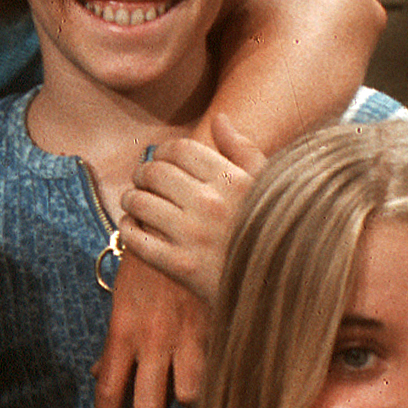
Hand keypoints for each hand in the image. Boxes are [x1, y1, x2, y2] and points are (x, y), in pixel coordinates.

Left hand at [91, 261, 209, 407]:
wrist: (175, 224)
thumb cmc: (145, 265)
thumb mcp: (120, 303)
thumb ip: (113, 344)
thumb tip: (96, 374)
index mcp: (122, 333)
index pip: (107, 393)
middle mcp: (152, 340)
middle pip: (147, 406)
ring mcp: (187, 335)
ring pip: (189, 396)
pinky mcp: (216, 327)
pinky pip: (219, 370)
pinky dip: (218, 386)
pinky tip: (220, 391)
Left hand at [118, 115, 267, 305]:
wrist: (280, 289)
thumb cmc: (272, 230)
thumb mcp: (268, 187)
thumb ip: (243, 150)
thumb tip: (220, 119)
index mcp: (233, 180)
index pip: (179, 149)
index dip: (162, 151)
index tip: (160, 160)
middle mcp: (211, 204)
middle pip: (154, 172)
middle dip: (141, 174)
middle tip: (142, 181)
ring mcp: (194, 236)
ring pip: (139, 203)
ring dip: (130, 200)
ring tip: (134, 203)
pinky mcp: (181, 266)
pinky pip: (137, 240)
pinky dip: (127, 230)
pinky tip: (132, 228)